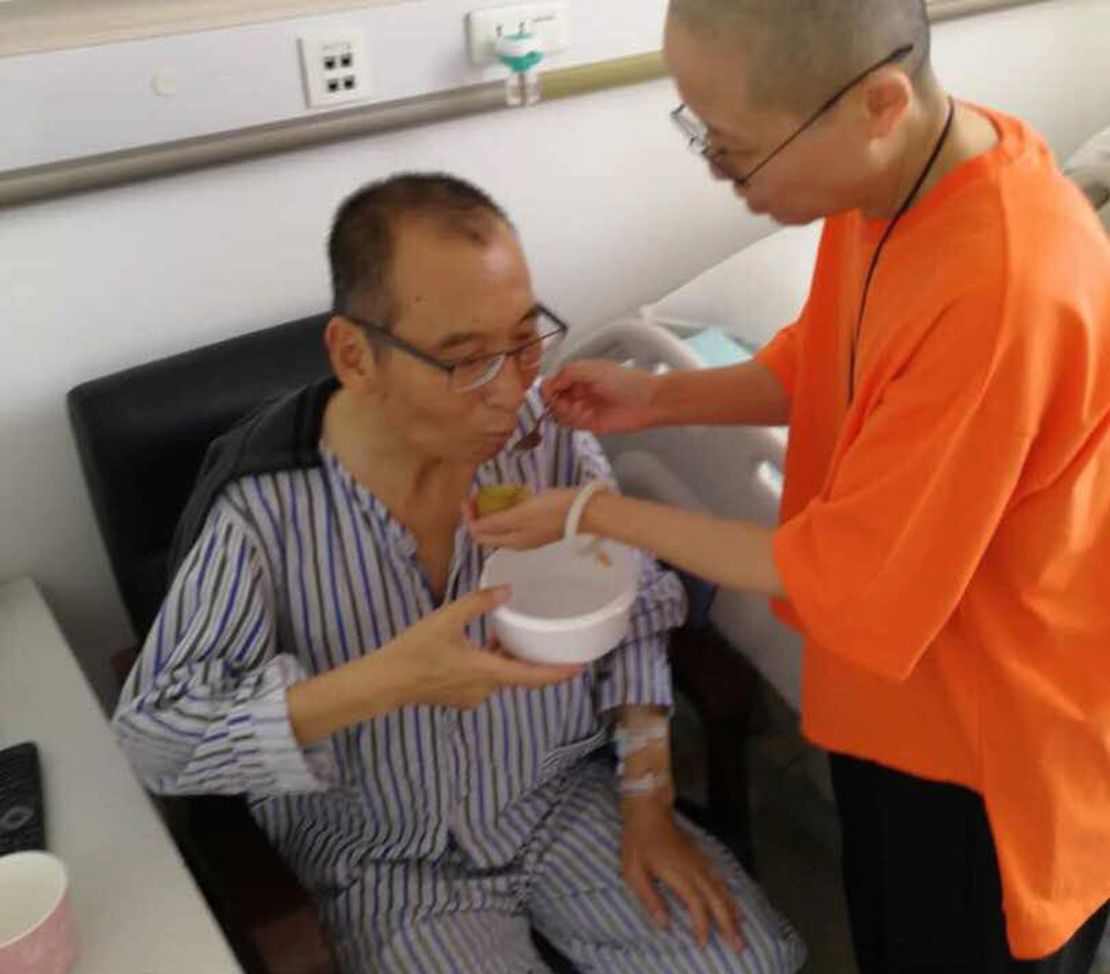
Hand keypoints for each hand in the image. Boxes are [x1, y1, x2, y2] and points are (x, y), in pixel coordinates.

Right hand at [383, 587, 582, 708]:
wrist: (385, 681)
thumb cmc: (415, 650)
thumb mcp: (447, 618)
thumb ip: (479, 603)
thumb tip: (507, 590)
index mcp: (487, 672)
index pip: (532, 676)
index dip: (558, 673)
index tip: (580, 667)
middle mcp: (485, 689)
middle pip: (518, 675)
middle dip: (531, 658)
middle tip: (548, 639)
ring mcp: (472, 696)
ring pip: (500, 676)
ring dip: (508, 659)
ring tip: (512, 635)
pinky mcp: (460, 696)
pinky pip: (485, 679)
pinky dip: (491, 663)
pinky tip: (484, 645)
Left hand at [464, 488, 578, 550]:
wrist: (587, 510)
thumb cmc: (555, 510)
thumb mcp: (521, 514)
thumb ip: (497, 522)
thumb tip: (473, 527)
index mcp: (512, 541)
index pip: (479, 535)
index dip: (469, 518)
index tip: (467, 498)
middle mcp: (518, 542)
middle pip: (489, 532)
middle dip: (478, 515)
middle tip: (476, 496)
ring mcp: (530, 535)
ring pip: (502, 527)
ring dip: (492, 513)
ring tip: (491, 495)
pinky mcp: (539, 526)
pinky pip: (515, 521)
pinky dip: (507, 511)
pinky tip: (512, 497)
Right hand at [543, 360, 659, 434]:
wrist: (646, 401)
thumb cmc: (625, 381)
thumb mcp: (594, 369)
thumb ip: (569, 373)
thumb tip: (549, 384)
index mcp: (580, 376)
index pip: (554, 383)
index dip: (549, 388)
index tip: (549, 391)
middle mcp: (580, 392)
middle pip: (554, 400)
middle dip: (557, 402)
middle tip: (568, 401)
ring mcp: (584, 409)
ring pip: (560, 414)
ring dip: (567, 412)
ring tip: (581, 408)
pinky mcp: (590, 424)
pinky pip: (572, 425)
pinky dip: (576, 420)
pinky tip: (588, 414)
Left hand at [621, 797, 743, 952]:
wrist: (650, 810)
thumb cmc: (638, 842)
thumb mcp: (633, 872)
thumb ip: (649, 899)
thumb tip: (664, 924)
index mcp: (679, 874)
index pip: (696, 904)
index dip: (702, 926)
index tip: (703, 944)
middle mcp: (695, 869)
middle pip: (716, 900)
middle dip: (728, 924)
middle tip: (739, 945)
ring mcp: (700, 861)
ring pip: (722, 889)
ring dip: (732, 911)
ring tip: (741, 929)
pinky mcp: (701, 857)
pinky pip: (721, 878)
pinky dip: (729, 894)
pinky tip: (734, 903)